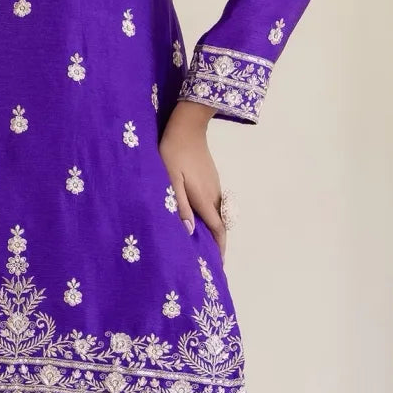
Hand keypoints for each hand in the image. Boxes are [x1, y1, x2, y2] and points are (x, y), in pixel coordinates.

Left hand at [159, 99, 227, 262]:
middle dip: (218, 244)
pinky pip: (215, 204)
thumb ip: (180, 205)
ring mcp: (215, 186)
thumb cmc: (173, 153)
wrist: (187, 127)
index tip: (219, 265)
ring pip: (218, 214)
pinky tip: (200, 220)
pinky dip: (212, 217)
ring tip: (205, 245)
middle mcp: (213, 195)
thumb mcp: (171, 180)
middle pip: (221, 225)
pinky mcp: (211, 178)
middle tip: (211, 261)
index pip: (217, 230)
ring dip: (215, 231)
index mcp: (203, 198)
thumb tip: (190, 231)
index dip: (219, 249)